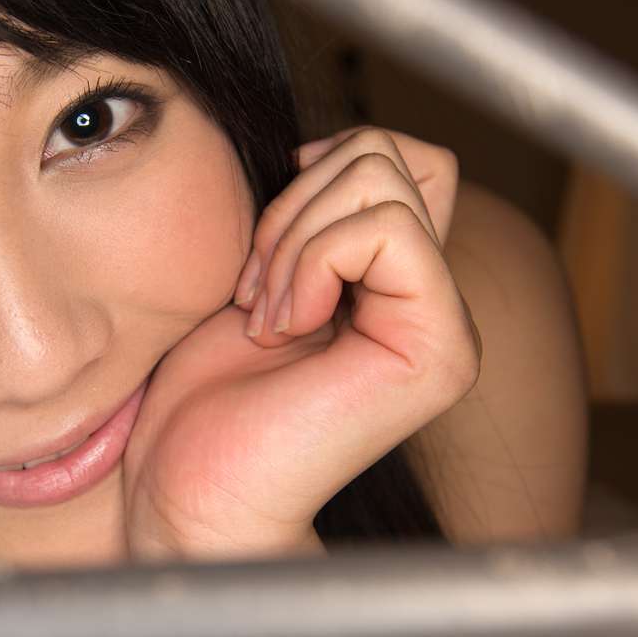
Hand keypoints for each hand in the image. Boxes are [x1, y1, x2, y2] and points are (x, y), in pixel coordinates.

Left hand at [121, 126, 479, 559]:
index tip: (266, 249)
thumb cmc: (206, 397)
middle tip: (256, 293)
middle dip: (292, 205)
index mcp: (400, 282)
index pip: (397, 153)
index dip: (318, 170)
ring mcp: (447, 328)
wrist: (190, 492)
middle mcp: (437, 303)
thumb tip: (339, 144)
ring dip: (291, 239)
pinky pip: (384, 229)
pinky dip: (308, 264)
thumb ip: (320, 216)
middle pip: (387, 152)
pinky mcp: (440, 351)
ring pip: (382, 180)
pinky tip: (281, 332)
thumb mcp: (261, 271)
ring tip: (266, 317)